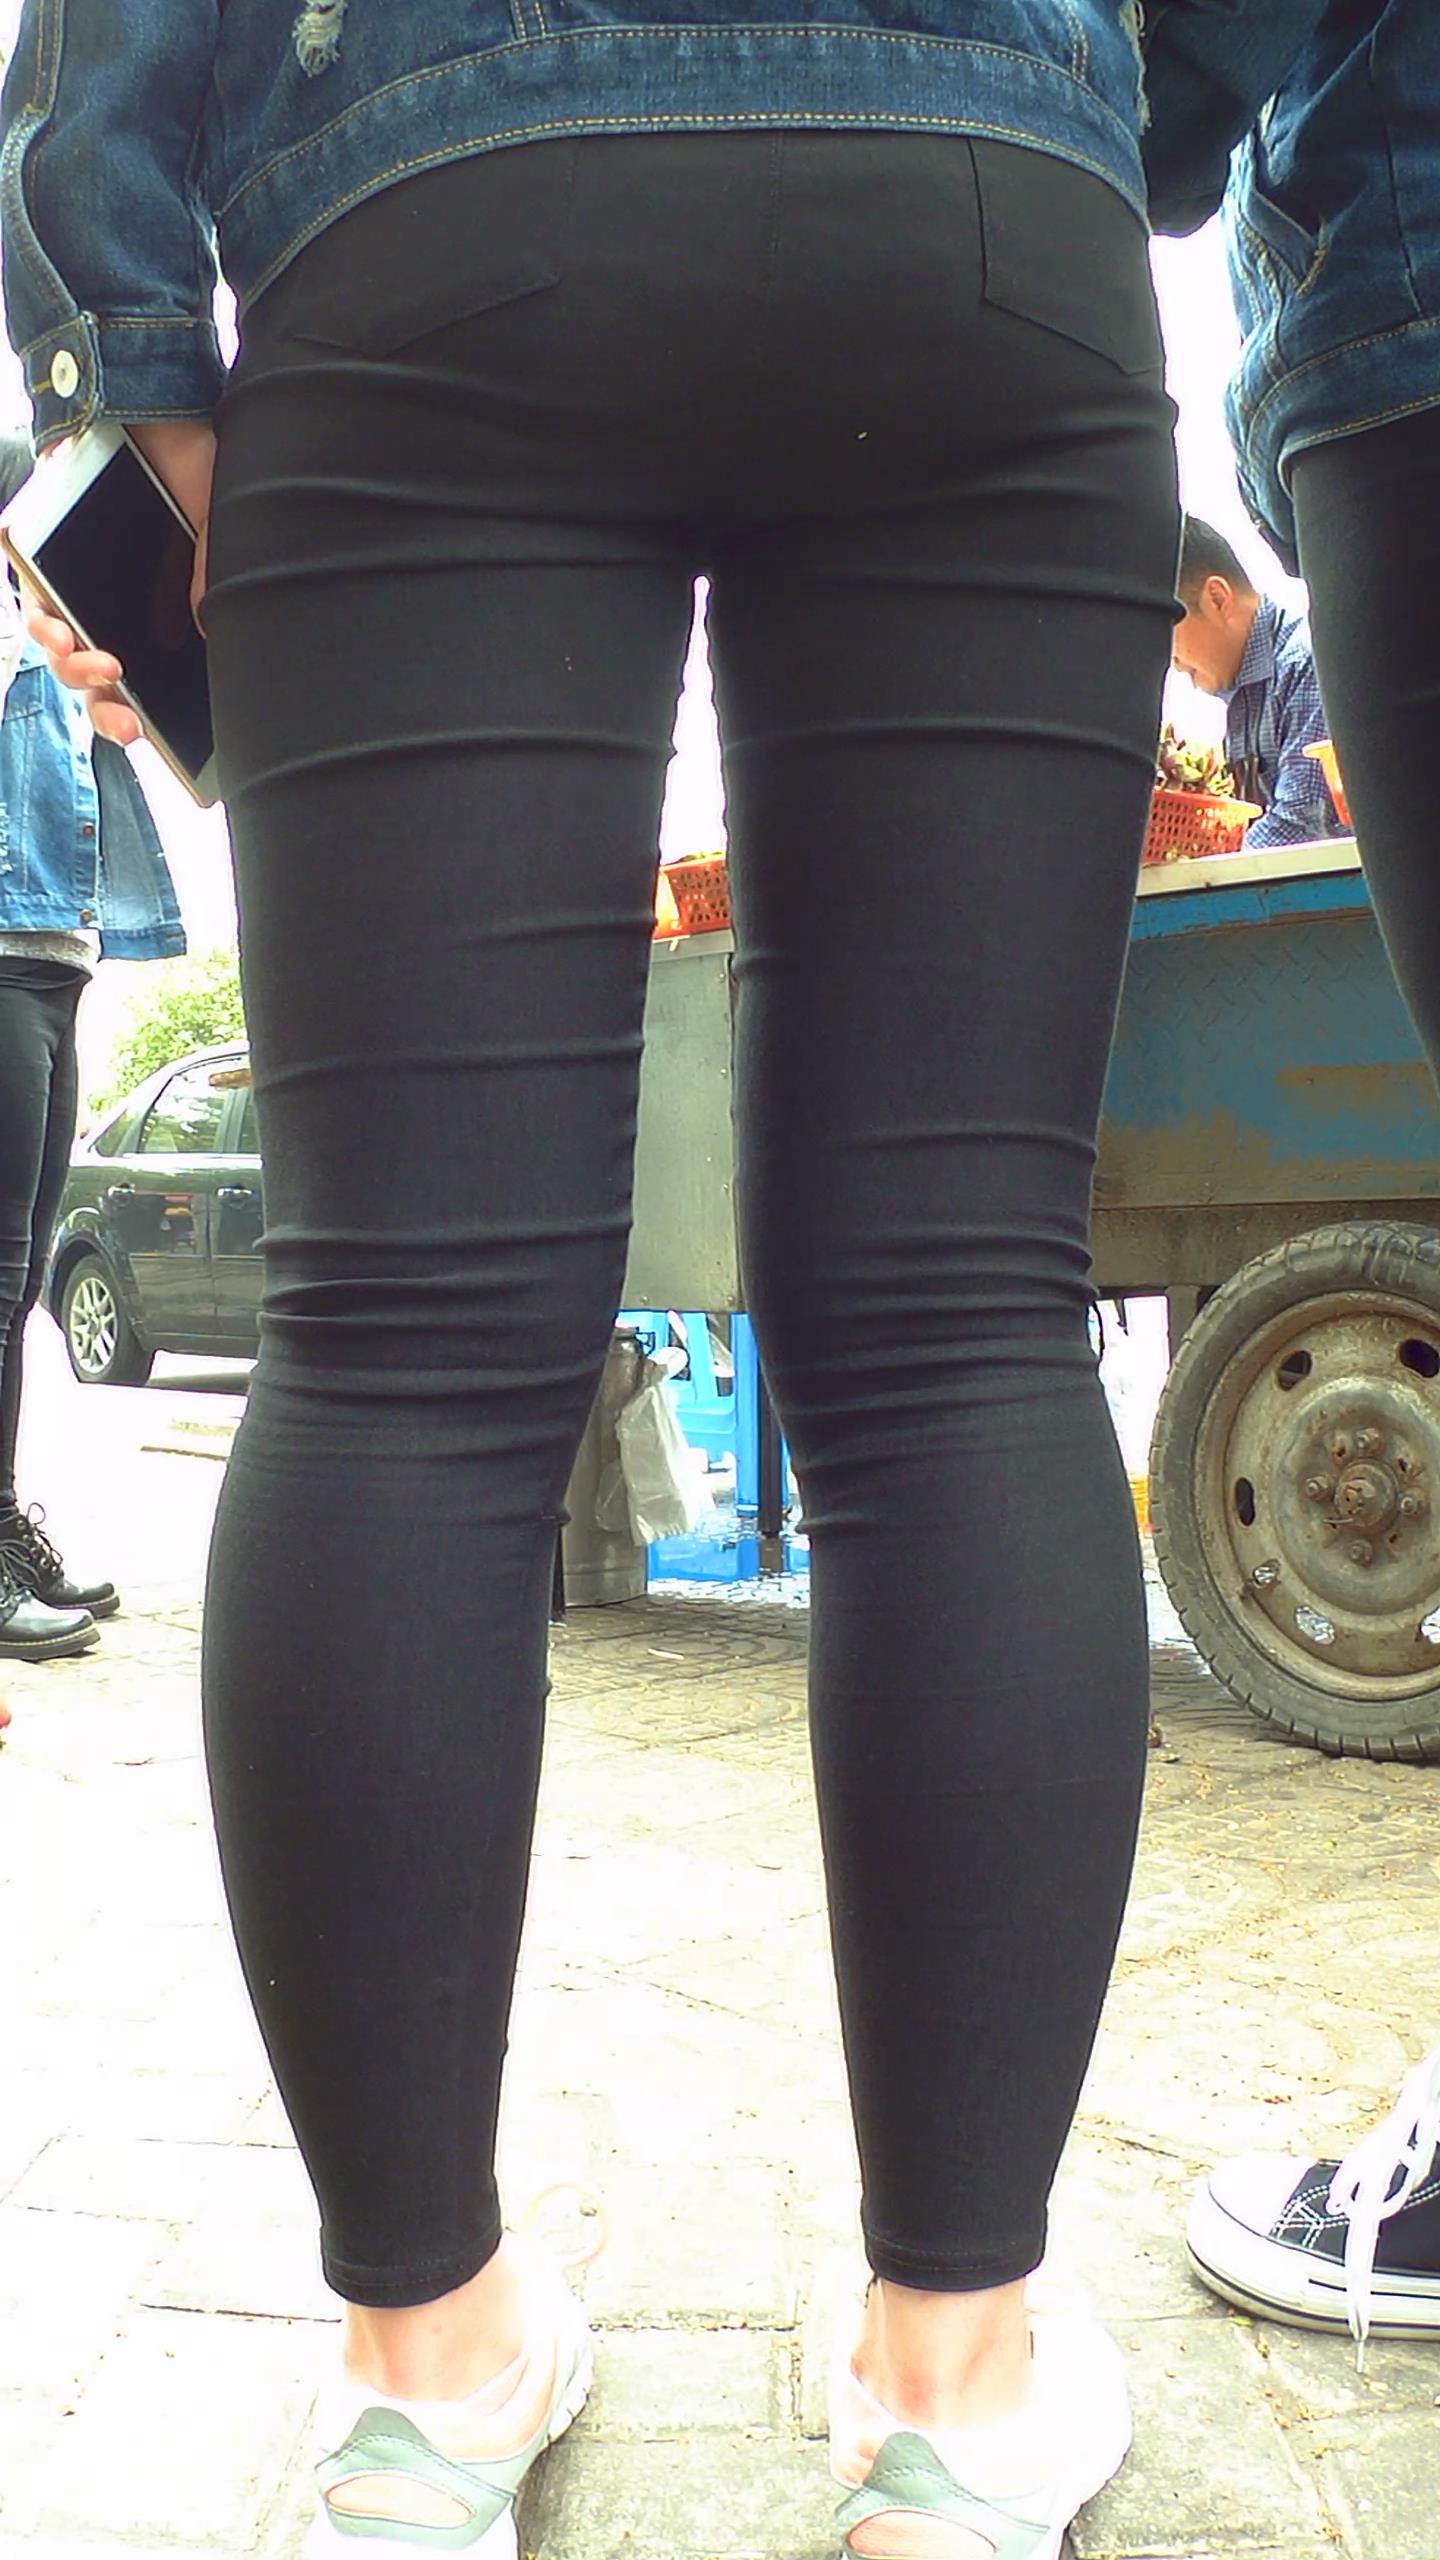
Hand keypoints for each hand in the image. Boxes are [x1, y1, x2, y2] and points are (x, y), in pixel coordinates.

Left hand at [24, 417, 215, 748]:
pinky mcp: (43, 545)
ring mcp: (72, 577)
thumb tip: (204, 638)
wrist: (158, 403)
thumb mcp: (214, 534)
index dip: (133, 712)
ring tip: (87, 661)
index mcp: (150, 615)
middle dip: (104, 704)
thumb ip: (208, 585)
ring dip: (68, 663)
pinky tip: (56, 626)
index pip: (135, 679)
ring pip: (58, 640)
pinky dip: (42, 613)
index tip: (146, 734)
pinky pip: (32, 589)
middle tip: (125, 720)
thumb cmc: (195, 470)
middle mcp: (108, 602)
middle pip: (92, 673)